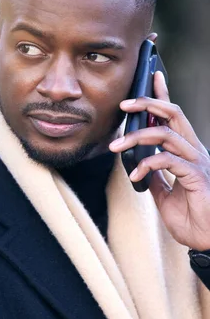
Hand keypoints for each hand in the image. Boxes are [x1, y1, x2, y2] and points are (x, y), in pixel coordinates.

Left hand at [109, 71, 209, 250]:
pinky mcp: (196, 176)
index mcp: (187, 153)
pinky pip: (167, 160)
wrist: (208, 241)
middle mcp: (194, 152)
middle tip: (124, 104)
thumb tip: (140, 167)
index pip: (174, 117)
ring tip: (116, 147)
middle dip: (149, 102)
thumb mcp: (165, 195)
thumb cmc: (193, 218)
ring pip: (167, 133)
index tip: (152, 77)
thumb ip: (156, 178)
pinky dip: (147, 164)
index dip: (163, 96)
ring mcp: (197, 162)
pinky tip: (135, 176)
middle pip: (174, 114)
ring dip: (137, 136)